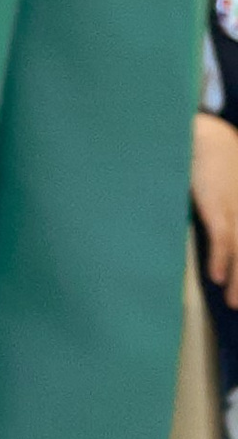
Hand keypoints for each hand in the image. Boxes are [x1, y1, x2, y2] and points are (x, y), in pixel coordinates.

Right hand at [195, 111, 237, 292]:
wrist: (203, 135)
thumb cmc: (213, 164)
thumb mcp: (227, 192)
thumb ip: (224, 217)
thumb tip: (220, 244)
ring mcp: (235, 206)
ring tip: (234, 302)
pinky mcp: (217, 204)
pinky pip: (223, 237)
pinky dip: (221, 258)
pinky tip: (217, 276)